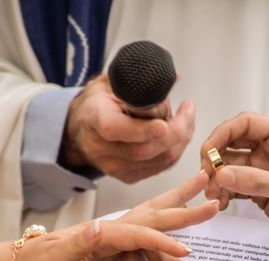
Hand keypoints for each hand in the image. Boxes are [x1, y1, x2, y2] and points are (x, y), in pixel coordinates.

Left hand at [18, 171, 218, 260]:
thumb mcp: (56, 257)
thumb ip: (79, 243)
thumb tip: (100, 227)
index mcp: (103, 232)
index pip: (140, 234)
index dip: (163, 241)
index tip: (186, 251)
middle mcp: (112, 227)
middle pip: (154, 211)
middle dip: (183, 201)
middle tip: (209, 184)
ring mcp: (114, 232)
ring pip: (153, 215)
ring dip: (178, 203)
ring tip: (201, 190)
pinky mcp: (114, 241)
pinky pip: (147, 229)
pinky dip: (166, 222)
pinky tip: (175, 224)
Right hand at [62, 73, 194, 182]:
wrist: (80, 132)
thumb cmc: (97, 104)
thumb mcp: (110, 82)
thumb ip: (137, 79)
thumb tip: (174, 75)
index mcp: (94, 119)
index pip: (115, 129)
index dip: (142, 129)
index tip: (164, 122)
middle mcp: (102, 149)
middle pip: (145, 149)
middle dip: (176, 131)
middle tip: (188, 110)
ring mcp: (115, 167)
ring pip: (159, 159)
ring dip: (181, 139)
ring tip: (187, 118)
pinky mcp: (128, 176)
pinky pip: (161, 167)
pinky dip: (176, 149)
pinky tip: (180, 133)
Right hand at [201, 113, 268, 240]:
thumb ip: (255, 181)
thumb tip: (220, 174)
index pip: (245, 123)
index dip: (222, 134)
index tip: (207, 151)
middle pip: (232, 144)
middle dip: (216, 160)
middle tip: (206, 177)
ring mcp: (265, 168)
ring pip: (230, 167)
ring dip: (218, 179)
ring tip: (213, 195)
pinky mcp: (261, 189)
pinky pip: (235, 186)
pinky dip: (225, 193)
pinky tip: (220, 203)